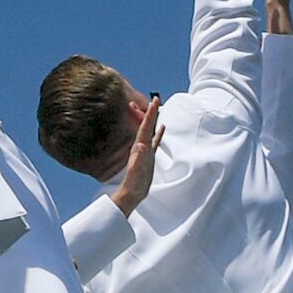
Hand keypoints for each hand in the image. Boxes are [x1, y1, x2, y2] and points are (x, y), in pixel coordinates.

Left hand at [111, 100, 164, 214]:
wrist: (131, 194)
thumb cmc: (133, 184)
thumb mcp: (136, 172)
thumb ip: (138, 159)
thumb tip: (141, 145)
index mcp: (139, 148)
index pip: (145, 127)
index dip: (150, 114)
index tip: (154, 101)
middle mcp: (141, 147)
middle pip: (146, 125)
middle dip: (150, 112)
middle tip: (155, 99)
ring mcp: (145, 151)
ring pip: (150, 131)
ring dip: (153, 119)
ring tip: (156, 109)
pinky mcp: (149, 157)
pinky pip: (155, 141)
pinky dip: (158, 133)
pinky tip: (162, 128)